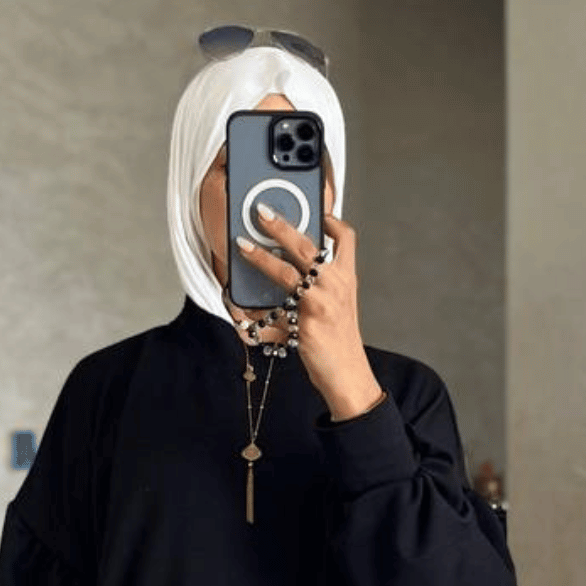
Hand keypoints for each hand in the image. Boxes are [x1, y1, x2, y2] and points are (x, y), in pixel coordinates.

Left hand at [234, 203, 382, 421]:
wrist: (349, 376)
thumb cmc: (338, 343)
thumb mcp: (336, 308)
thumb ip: (317, 286)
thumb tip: (286, 269)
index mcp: (346, 280)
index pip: (345, 238)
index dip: (330, 218)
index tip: (314, 209)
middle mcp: (336, 287)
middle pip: (308, 245)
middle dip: (281, 225)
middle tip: (261, 211)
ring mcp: (322, 304)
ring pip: (287, 271)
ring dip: (261, 256)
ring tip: (243, 245)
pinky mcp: (307, 323)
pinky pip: (273, 309)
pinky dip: (252, 309)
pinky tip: (236, 304)